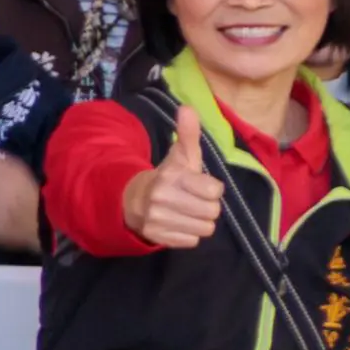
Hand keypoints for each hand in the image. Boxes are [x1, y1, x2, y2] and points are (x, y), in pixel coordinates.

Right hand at [129, 108, 228, 251]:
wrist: (134, 201)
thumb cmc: (169, 178)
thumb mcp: (181, 156)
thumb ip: (188, 134)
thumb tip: (188, 108)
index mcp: (172, 176)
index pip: (214, 191)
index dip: (212, 189)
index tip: (200, 185)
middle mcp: (163, 198)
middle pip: (212, 212)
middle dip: (207, 207)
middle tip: (194, 200)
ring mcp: (158, 219)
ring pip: (204, 229)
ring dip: (200, 222)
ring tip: (187, 212)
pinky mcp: (157, 236)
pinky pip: (192, 241)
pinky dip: (188, 234)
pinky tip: (179, 223)